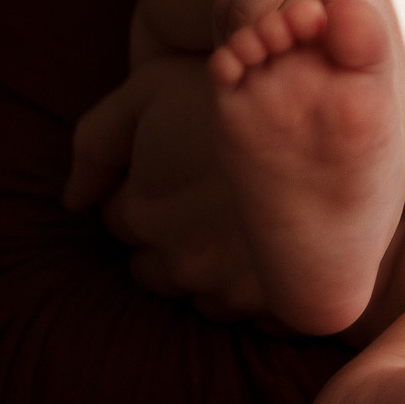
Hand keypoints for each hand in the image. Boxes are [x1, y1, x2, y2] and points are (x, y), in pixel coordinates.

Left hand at [64, 52, 273, 321]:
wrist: (332, 107)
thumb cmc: (233, 91)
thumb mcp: (150, 89)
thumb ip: (96, 141)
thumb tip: (72, 199)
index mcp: (142, 211)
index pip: (118, 217)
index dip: (142, 188)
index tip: (178, 164)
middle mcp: (178, 259)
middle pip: (151, 264)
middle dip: (169, 235)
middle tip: (208, 195)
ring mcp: (229, 287)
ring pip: (197, 293)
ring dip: (208, 265)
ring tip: (239, 223)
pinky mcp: (278, 301)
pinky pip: (247, 314)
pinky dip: (250, 287)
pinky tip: (269, 249)